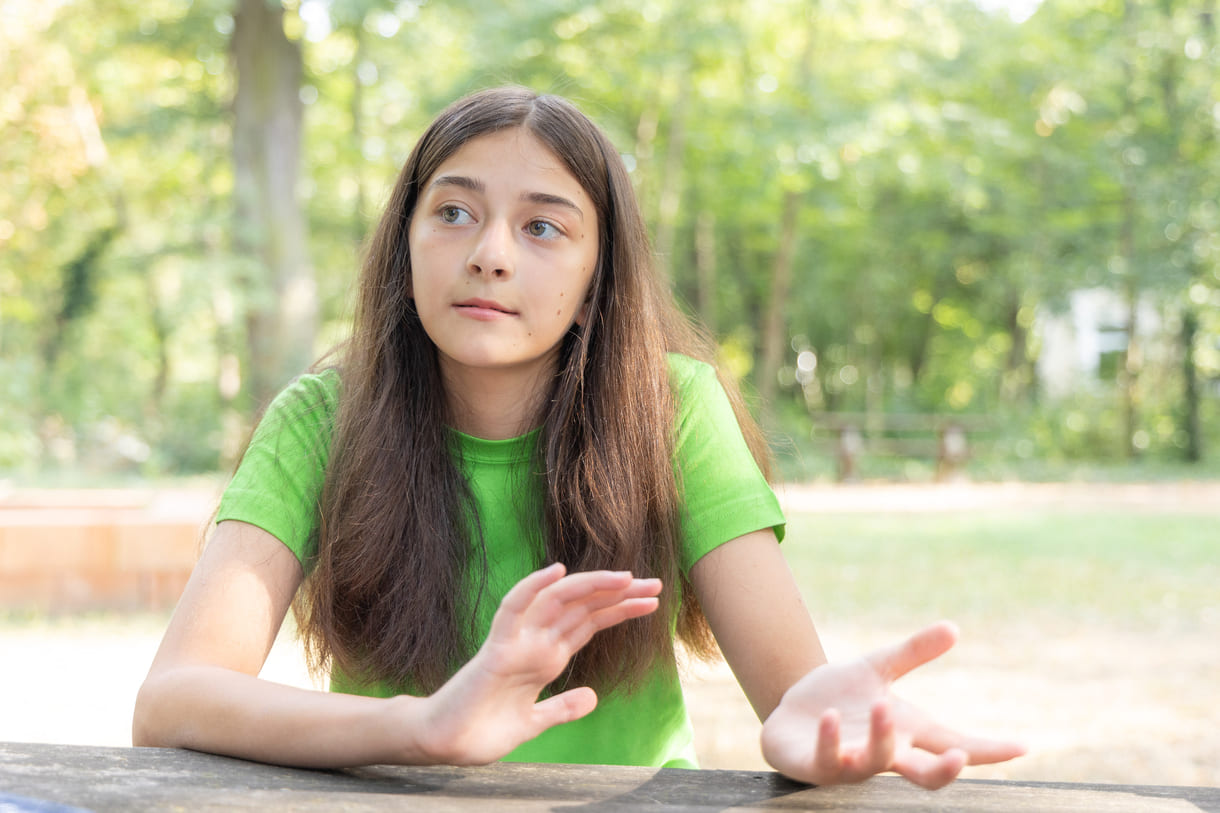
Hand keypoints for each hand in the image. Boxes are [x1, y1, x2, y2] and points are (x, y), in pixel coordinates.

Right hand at [418, 563, 661, 764]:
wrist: (445, 744)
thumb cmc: (482, 730)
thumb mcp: (534, 722)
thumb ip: (561, 708)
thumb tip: (593, 697)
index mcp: (546, 657)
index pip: (590, 623)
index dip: (620, 609)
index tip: (653, 601)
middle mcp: (535, 642)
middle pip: (583, 607)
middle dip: (619, 594)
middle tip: (656, 584)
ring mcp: (517, 642)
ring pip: (557, 601)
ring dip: (591, 587)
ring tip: (626, 578)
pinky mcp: (496, 649)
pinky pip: (514, 609)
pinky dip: (533, 587)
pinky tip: (557, 571)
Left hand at [760, 621, 1025, 788]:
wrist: (790, 713)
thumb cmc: (840, 697)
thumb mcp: (876, 669)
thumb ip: (912, 653)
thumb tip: (954, 627)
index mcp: (907, 734)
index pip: (955, 746)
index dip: (989, 751)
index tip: (1024, 746)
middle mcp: (885, 756)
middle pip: (924, 776)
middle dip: (943, 771)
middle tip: (957, 758)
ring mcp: (851, 765)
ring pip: (875, 764)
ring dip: (882, 738)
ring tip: (883, 707)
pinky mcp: (817, 765)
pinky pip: (828, 759)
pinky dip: (832, 739)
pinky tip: (832, 717)